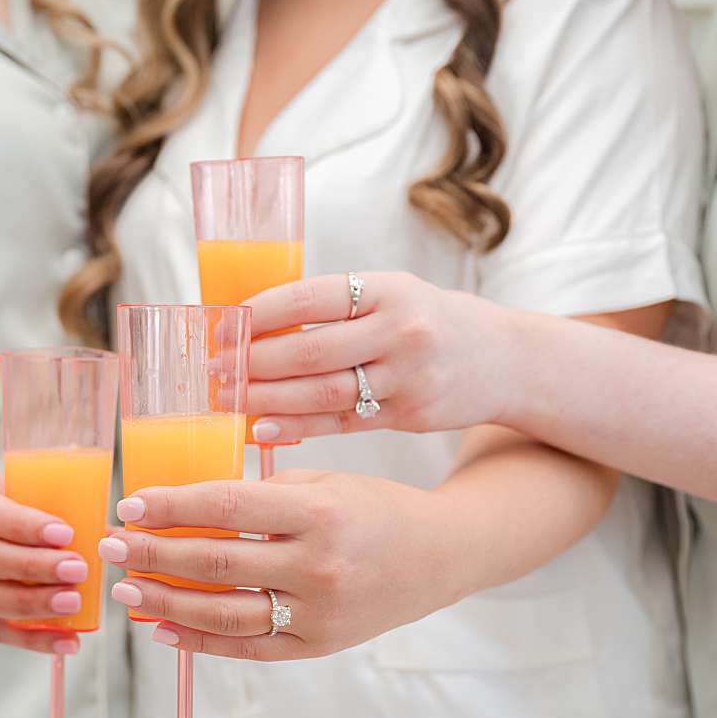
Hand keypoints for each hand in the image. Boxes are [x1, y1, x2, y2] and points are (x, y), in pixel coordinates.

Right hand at [0, 493, 87, 654]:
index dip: (28, 526)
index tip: (63, 533)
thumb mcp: (24, 490)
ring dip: (37, 603)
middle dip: (36, 566)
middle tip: (75, 569)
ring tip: (73, 602)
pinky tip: (69, 641)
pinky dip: (37, 639)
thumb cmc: (10, 504)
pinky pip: (5, 633)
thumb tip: (113, 531)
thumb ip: (61, 506)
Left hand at [99, 471, 471, 659]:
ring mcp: (319, 615)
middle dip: (152, 553)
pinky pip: (247, 648)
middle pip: (214, 562)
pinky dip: (199, 641)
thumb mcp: (324, 482)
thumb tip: (183, 507)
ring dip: (164, 601)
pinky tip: (162, 627)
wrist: (442, 555)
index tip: (130, 504)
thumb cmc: (375, 508)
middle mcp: (319, 567)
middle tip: (111, 546)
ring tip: (127, 588)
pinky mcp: (319, 647)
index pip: (225, 506)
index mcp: (319, 513)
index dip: (170, 507)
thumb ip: (261, 495)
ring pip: (223, 613)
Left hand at [243, 272, 518, 441]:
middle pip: (310, 349)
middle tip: (213, 371)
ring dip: (267, 398)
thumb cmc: (428, 321)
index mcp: (388, 289)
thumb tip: (253, 320)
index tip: (222, 327)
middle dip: (253, 362)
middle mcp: (400, 329)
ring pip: (322, 391)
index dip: (261, 313)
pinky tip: (262, 428)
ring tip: (228, 400)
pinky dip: (298, 427)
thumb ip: (335, 307)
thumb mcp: (392, 294)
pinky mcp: (408, 414)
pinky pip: (341, 422)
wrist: (504, 359)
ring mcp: (406, 376)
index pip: (311, 296)